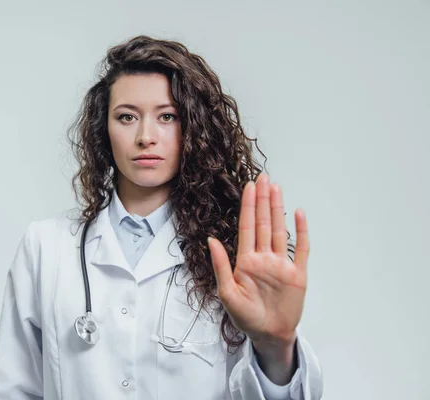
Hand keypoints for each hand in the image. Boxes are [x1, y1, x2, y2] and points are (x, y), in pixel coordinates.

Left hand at [208, 173, 308, 345]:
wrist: (268, 335)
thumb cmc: (246, 317)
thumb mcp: (227, 293)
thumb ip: (221, 265)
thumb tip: (211, 239)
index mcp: (246, 261)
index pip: (247, 227)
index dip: (248, 206)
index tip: (249, 187)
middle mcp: (264, 258)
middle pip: (264, 223)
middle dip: (263, 200)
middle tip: (264, 178)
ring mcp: (281, 264)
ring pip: (280, 230)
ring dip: (278, 209)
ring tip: (276, 188)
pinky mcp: (297, 274)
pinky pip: (301, 249)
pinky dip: (301, 231)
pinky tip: (299, 214)